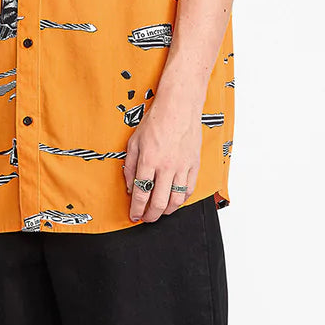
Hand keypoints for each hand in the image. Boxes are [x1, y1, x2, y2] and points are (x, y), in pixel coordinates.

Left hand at [123, 94, 202, 221]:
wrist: (179, 106)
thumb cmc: (156, 120)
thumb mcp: (134, 142)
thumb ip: (130, 166)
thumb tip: (130, 187)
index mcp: (149, 160)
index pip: (141, 194)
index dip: (136, 209)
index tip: (134, 215)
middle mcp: (166, 166)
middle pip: (159, 202)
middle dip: (150, 216)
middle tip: (146, 218)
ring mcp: (182, 166)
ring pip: (176, 200)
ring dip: (166, 211)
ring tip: (160, 212)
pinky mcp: (194, 164)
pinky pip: (189, 189)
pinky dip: (182, 199)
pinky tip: (175, 200)